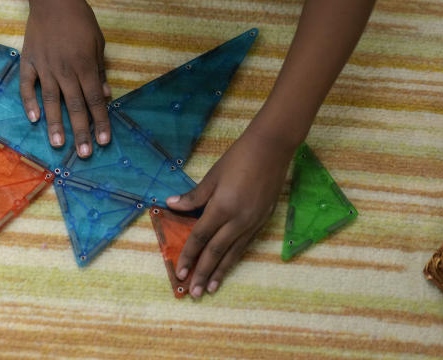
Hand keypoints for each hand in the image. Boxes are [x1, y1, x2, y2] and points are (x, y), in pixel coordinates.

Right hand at [20, 0, 110, 157]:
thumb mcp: (98, 42)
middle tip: (84, 154)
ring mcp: (45, 67)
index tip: (104, 141)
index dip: (100, 121)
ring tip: (58, 145)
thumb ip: (99, 70)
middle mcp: (65, 70)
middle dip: (81, 131)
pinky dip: (29, 102)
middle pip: (74, 106)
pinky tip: (33, 119)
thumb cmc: (80, 19)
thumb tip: (105, 94)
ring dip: (55, 124)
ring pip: (50, 101)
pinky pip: (27, 85)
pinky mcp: (28, 61)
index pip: (95, 100)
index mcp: (85, 66)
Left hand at [167, 130, 294, 297]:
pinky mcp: (261, 222)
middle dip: (202, 272)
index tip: (179, 272)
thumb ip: (193, 196)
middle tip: (193, 293)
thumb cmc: (238, 159)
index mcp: (221, 207)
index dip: (188, 255)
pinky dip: (234, 260)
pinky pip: (244, 246)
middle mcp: (237, 220)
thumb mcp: (212, 176)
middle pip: (215, 252)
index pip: (200, 237)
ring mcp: (251, 223)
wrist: (271, 150)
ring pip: (232, 253)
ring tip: (209, 289)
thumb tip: (171, 205)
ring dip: (219, 272)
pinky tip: (227, 268)